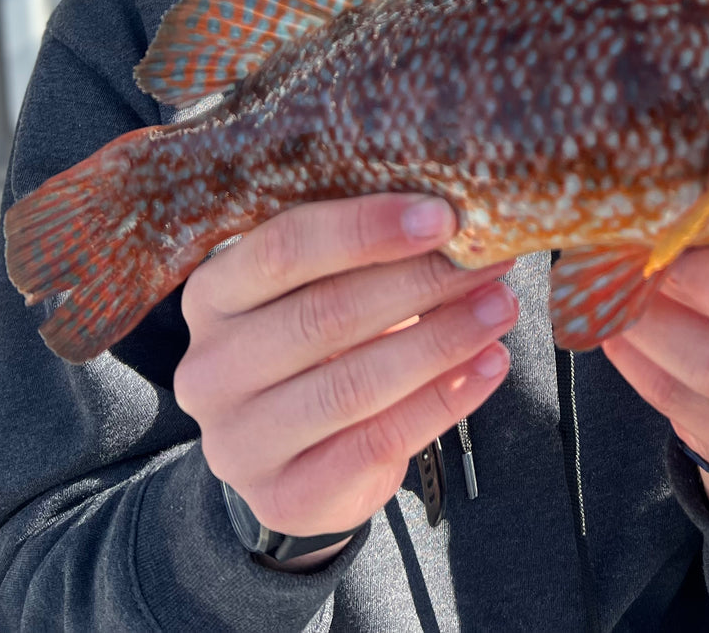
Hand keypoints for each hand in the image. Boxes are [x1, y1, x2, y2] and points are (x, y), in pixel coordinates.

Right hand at [174, 195, 516, 568]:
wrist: (294, 456)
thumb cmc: (318, 344)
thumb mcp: (316, 289)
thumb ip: (361, 252)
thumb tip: (454, 211)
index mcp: (211, 295)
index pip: (283, 248)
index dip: (365, 228)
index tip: (442, 216)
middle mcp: (209, 368)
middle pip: (324, 314)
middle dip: (420, 282)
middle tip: (489, 261)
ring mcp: (238, 441)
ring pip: (354, 383)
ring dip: (441, 339)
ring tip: (499, 308)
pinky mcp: (282, 496)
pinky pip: (376, 442)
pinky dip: (443, 400)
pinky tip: (487, 366)